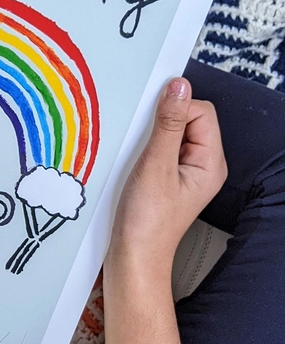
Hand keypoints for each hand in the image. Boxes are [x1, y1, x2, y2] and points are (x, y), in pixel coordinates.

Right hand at [108, 78, 226, 275]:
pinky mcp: (167, 177)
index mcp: (210, 162)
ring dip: (149, 137)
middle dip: (161, 124)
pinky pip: (158, 148)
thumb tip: (177, 86)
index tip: (152, 122)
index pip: (201, 112)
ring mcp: (184, 171)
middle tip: (144, 146)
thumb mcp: (155, 165)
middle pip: (186, 119)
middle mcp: (202, 165)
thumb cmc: (147, 223)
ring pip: (169, 132)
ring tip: (139, 160)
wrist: (132, 257)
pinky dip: (143, 149)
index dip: (175, 110)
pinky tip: (134, 166)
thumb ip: (168, 123)